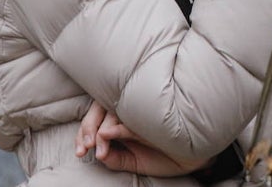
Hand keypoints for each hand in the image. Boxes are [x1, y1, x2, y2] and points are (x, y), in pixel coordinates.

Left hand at [76, 100, 211, 175]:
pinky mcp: (151, 110)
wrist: (191, 155)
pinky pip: (130, 115)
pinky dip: (118, 125)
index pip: (96, 119)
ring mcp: (139, 108)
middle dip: (87, 129)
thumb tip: (98, 151)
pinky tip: (110, 134)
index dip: (84, 132)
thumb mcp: (131, 162)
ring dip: (99, 129)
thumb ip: (113, 158)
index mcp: (121, 121)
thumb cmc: (162, 156)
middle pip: (99, 109)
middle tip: (85, 148)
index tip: (81, 151)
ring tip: (98, 148)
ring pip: (112, 110)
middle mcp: (128, 111)